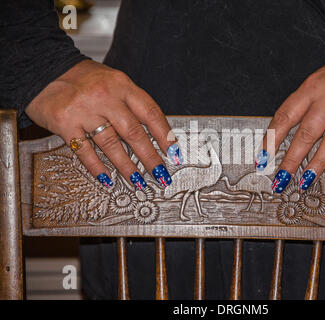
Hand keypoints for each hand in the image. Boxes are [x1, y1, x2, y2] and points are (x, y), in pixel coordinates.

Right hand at [26, 60, 181, 188]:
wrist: (43, 68)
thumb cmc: (83, 79)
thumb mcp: (113, 82)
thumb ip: (131, 103)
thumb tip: (155, 133)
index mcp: (121, 85)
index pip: (150, 112)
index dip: (164, 134)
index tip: (172, 152)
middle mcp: (105, 96)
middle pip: (133, 132)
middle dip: (149, 157)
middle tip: (160, 174)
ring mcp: (84, 110)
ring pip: (111, 143)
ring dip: (126, 166)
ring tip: (137, 181)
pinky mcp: (64, 122)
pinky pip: (84, 150)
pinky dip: (96, 166)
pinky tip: (106, 177)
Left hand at [258, 50, 324, 192]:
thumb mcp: (317, 80)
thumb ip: (302, 104)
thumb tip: (281, 136)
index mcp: (312, 87)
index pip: (285, 116)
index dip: (271, 139)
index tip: (262, 158)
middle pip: (306, 133)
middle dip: (291, 160)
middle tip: (281, 179)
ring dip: (316, 165)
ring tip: (305, 181)